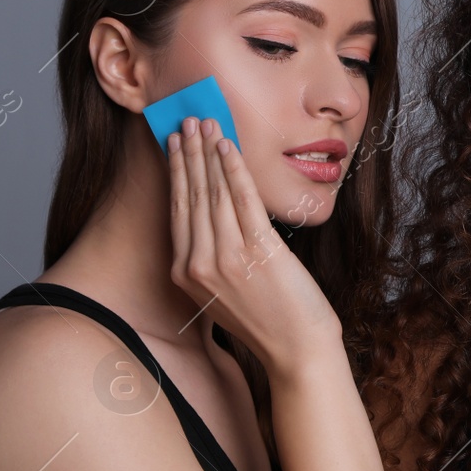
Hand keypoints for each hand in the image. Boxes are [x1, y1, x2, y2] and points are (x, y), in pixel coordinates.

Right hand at [167, 115, 342, 377]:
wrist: (297, 350)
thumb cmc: (269, 320)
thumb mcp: (226, 291)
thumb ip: (213, 259)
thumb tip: (217, 220)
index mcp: (186, 274)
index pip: (177, 211)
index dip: (176, 173)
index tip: (173, 144)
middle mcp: (198, 264)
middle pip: (190, 196)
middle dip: (188, 153)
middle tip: (185, 120)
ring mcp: (226, 257)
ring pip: (212, 192)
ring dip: (208, 153)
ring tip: (205, 123)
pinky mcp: (257, 251)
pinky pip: (242, 199)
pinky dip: (234, 168)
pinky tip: (228, 146)